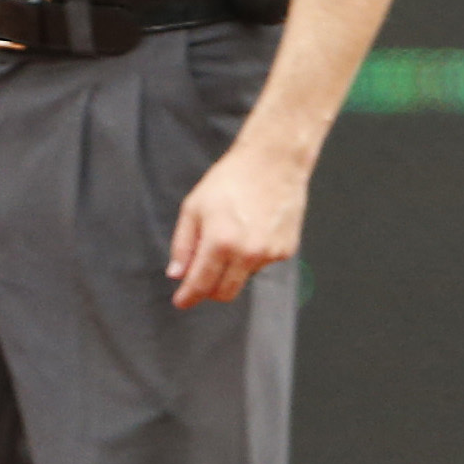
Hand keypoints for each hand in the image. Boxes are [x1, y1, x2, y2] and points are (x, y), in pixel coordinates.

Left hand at [168, 136, 308, 307]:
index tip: (182, 301)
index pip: (201, 285)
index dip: (188, 297)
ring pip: (243, 278)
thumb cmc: (232, 178)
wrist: (273, 162)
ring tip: (233, 234)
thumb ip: (183, 245)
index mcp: (220, 242)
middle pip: (224, 293)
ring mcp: (269, 254)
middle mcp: (247, 253)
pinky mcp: (285, 250)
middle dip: (209, 290)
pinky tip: (252, 230)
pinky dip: (252, 256)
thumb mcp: (194, 207)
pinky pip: (262, 265)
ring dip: (232, 269)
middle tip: (200, 275)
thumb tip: (177, 273)